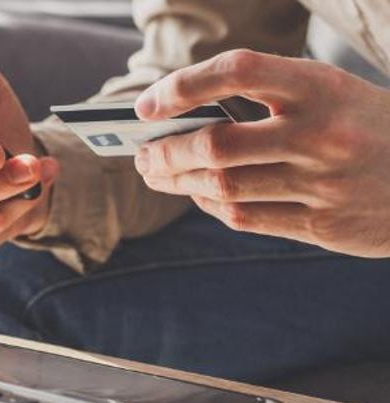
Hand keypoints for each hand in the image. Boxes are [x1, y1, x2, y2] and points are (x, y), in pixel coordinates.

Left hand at [134, 49, 389, 257]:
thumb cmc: (367, 127)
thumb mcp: (332, 95)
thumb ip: (268, 102)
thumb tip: (182, 121)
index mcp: (323, 87)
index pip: (239, 70)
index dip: (184, 85)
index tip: (147, 104)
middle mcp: (323, 134)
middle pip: (216, 144)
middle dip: (165, 152)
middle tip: (141, 153)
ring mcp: (324, 184)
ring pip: (223, 187)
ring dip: (178, 181)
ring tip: (157, 174)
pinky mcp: (323, 225)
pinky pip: (246, 217)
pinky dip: (211, 206)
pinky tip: (198, 195)